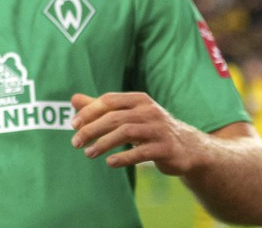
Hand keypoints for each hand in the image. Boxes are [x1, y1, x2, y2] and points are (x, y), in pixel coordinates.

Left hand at [69, 91, 205, 173]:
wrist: (188, 148)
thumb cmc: (151, 129)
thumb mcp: (128, 115)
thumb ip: (101, 108)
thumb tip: (73, 99)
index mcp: (139, 100)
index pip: (109, 100)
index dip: (89, 111)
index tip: (73, 124)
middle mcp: (150, 111)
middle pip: (115, 117)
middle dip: (92, 129)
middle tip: (75, 143)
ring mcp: (159, 129)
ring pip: (126, 132)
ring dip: (103, 143)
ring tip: (88, 153)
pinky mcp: (166, 149)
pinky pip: (141, 152)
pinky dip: (123, 157)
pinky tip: (110, 162)